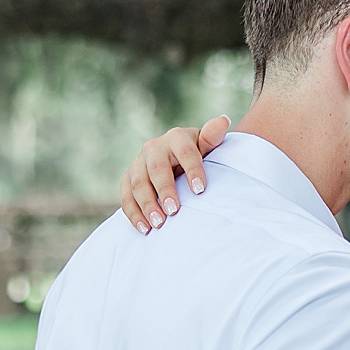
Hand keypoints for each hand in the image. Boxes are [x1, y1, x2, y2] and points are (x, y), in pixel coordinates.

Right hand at [118, 115, 230, 232]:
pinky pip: (126, 196)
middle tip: (174, 211)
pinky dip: (133, 213)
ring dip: (147, 205)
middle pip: (157, 169)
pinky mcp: (128, 179)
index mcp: (176, 138)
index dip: (193, 170)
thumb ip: (213, 137)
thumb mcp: (207, 145)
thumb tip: (223, 120)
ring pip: (138, 184)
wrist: (176, 160)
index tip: (200, 189)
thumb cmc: (197, 155)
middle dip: (164, 191)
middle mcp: (154, 148)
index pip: (185, 152)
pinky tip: (144, 228)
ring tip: (159, 224)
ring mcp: (138, 163)